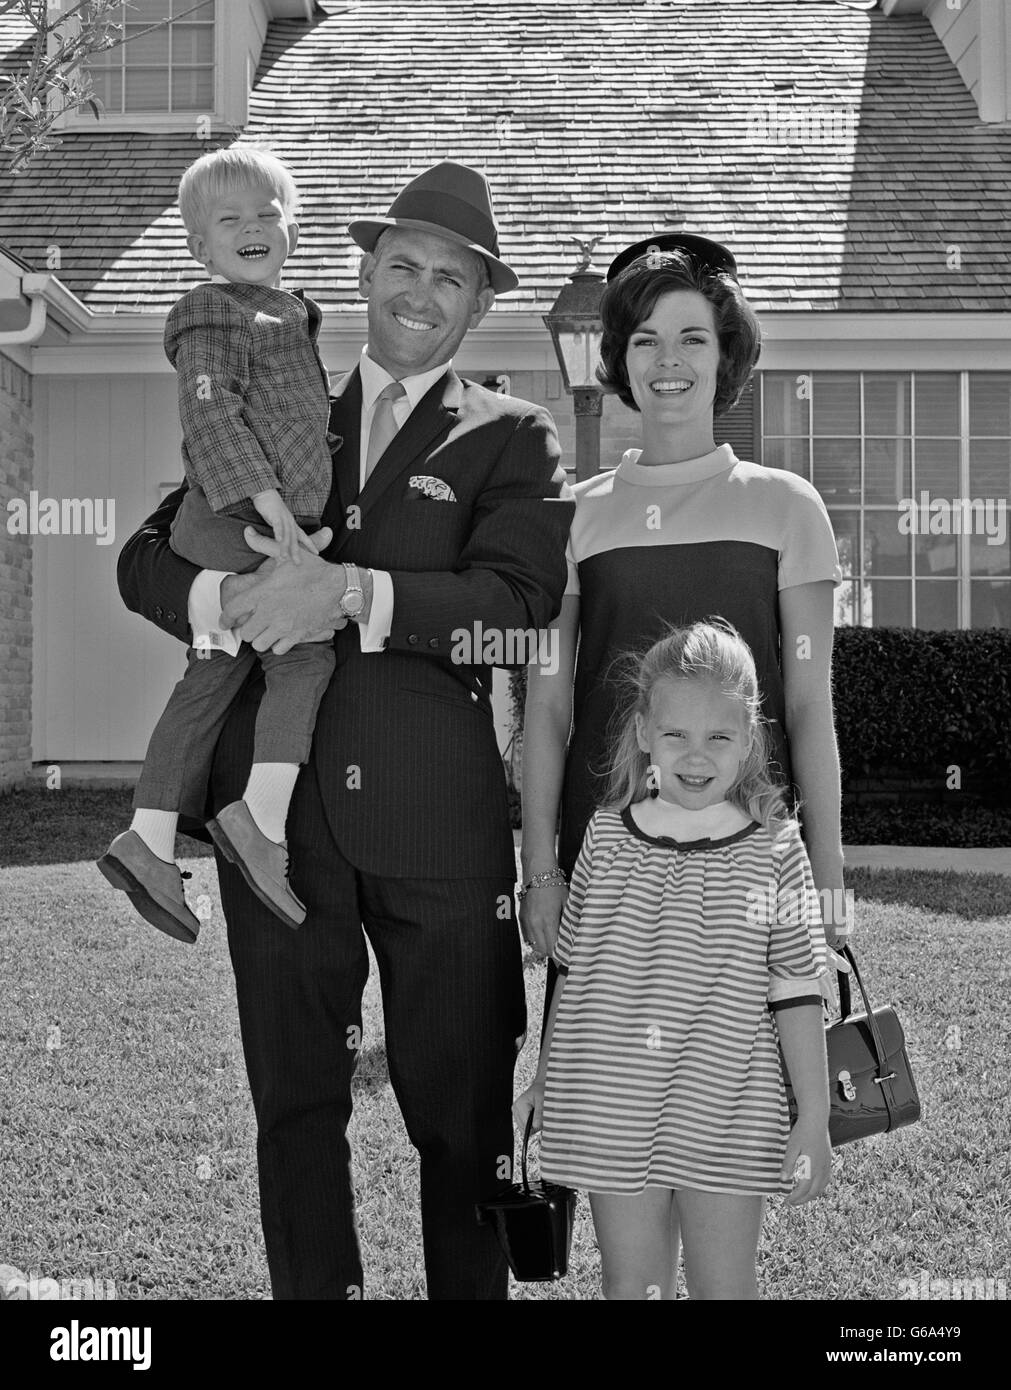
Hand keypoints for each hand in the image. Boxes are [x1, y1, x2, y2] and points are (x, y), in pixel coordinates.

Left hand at [219, 546, 347, 653]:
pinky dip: (277, 645)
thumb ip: (263, 545)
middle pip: (245, 632)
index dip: (224, 618)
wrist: (339, 589)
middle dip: (247, 628)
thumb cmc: (313, 571)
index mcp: (263, 593)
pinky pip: (278, 650)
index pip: (233, 610)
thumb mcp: (286, 555)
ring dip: (261, 638)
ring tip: (265, 631)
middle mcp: (269, 612)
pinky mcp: (296, 636)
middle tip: (252, 623)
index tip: (224, 621)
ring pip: (259, 644)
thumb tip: (247, 533)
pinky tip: (280, 636)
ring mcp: (283, 627)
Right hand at [251, 489, 316, 565]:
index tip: (317, 553)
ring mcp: (284, 517)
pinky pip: (278, 525)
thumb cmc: (270, 508)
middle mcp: (290, 521)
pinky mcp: (275, 513)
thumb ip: (281, 531)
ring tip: (285, 557)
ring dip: (286, 546)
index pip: (303, 536)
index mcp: (292, 523)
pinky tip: (278, 540)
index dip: (310, 544)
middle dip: (297, 551)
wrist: (264, 492)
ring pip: (287, 534)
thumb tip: (281, 542)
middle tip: (298, 563)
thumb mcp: (278, 521)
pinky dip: (279, 532)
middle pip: (295, 538)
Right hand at [512, 1082, 544, 1134]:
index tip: (543, 1124)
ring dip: (533, 1125)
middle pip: (523, 1128)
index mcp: (520, 1105)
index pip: (525, 1125)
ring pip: (524, 1128)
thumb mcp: (543, 1100)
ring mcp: (515, 1112)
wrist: (540, 1086)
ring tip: (539, 1115)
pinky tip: (536, 1116)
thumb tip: (535, 1126)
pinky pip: (524, 1125)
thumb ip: (539, 1113)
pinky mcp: (518, 1114)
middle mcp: (515, 1109)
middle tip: (543, 1117)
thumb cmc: (542, 1091)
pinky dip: (531, 1124)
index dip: (535, 1127)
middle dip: (534, 1126)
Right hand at [519, 880, 566, 957]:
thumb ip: (568, 922)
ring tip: (555, 943)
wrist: (537, 870)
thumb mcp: (567, 903)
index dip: (560, 957)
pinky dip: (536, 939)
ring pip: (534, 945)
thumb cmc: (556, 884)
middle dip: (553, 954)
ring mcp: (526, 921)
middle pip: (542, 950)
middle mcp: (534, 923)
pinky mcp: (521, 917)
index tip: (568, 959)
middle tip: (563, 953)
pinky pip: (528, 936)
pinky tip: (545, 934)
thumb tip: (573, 939)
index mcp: (547, 920)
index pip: (552, 949)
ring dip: (544, 947)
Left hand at [781, 1118, 831, 1205]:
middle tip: (790, 1203)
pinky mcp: (828, 1160)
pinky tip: (812, 1187)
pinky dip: (818, 1188)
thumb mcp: (791, 1147)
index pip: (803, 1189)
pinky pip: (825, 1180)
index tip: (786, 1201)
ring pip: (821, 1188)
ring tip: (800, 1198)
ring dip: (810, 1196)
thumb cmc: (802, 1131)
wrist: (816, 1119)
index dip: (794, 1198)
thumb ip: (788, 1163)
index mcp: (812, 1166)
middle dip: (802, 1200)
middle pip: (813, 1192)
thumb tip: (783, 1179)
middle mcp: (822, 1169)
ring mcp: (827, 1165)